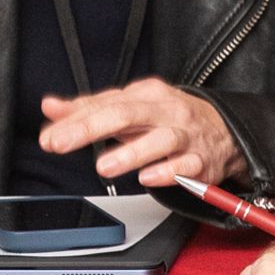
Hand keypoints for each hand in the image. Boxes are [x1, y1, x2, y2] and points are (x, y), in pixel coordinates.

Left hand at [38, 80, 236, 188]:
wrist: (225, 132)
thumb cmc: (170, 118)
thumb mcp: (132, 107)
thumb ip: (90, 109)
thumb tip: (51, 107)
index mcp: (146, 95)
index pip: (104, 104)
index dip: (73, 121)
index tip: (49, 136)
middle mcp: (165, 112)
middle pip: (126, 115)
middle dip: (90, 129)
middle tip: (60, 144)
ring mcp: (184, 137)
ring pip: (158, 141)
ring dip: (130, 154)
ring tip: (103, 166)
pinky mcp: (201, 163)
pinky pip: (185, 167)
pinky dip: (167, 173)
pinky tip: (148, 178)